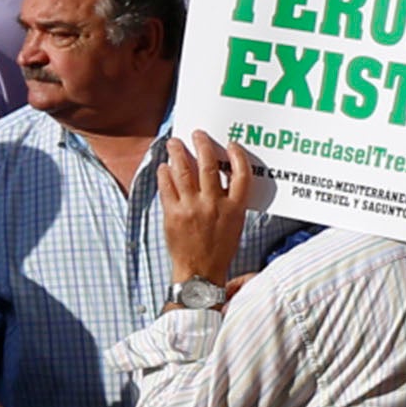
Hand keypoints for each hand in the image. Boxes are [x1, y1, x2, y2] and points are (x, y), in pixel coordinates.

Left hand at [159, 130, 255, 289]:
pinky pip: (167, 186)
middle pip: (209, 165)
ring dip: (178, 152)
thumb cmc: (219, 249)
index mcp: (234, 208)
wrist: (199, 272)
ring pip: (184, 171)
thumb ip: (229, 200)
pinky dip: (165, 173)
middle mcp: (213, 205)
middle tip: (197, 134)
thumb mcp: (234, 224)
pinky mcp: (173, 214)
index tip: (231, 144)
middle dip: (202, 145)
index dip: (237, 156)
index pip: (241, 174)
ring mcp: (192, 208)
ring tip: (174, 143)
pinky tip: (164, 167)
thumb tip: (219, 175)